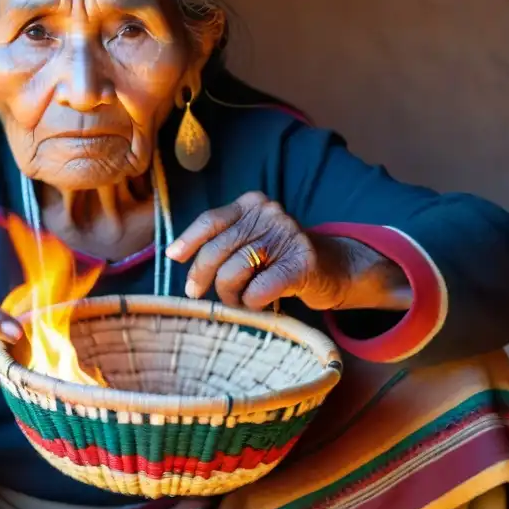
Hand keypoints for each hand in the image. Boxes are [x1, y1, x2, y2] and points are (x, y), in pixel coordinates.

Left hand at [165, 192, 408, 311]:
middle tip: (197, 294)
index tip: (173, 256)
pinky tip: (258, 304)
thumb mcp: (252, 239)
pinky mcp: (302, 264)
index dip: (188, 240)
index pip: (211, 220)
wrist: (335, 267)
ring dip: (229, 294)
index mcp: (252, 204)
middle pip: (217, 248)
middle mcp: (269, 214)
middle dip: (202, 276)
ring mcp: (287, 237)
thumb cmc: (281, 258)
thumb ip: (223, 241)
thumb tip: (177, 256)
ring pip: (234, 271)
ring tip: (238, 301)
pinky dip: (251, 302)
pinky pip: (259, 289)